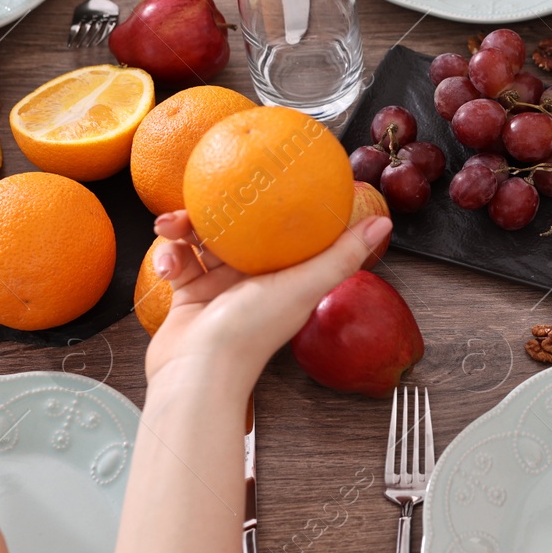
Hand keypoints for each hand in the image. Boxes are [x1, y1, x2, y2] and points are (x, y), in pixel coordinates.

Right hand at [143, 210, 393, 389]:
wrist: (198, 373)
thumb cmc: (253, 332)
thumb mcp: (304, 286)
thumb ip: (343, 255)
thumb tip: (385, 223)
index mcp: (286, 273)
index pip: (287, 229)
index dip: (277, 203)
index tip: (265, 179)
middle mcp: (255, 277)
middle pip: (239, 227)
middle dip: (218, 209)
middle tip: (202, 198)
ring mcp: (221, 285)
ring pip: (202, 240)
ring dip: (182, 228)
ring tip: (169, 226)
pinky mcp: (190, 294)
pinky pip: (178, 261)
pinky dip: (168, 258)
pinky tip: (166, 265)